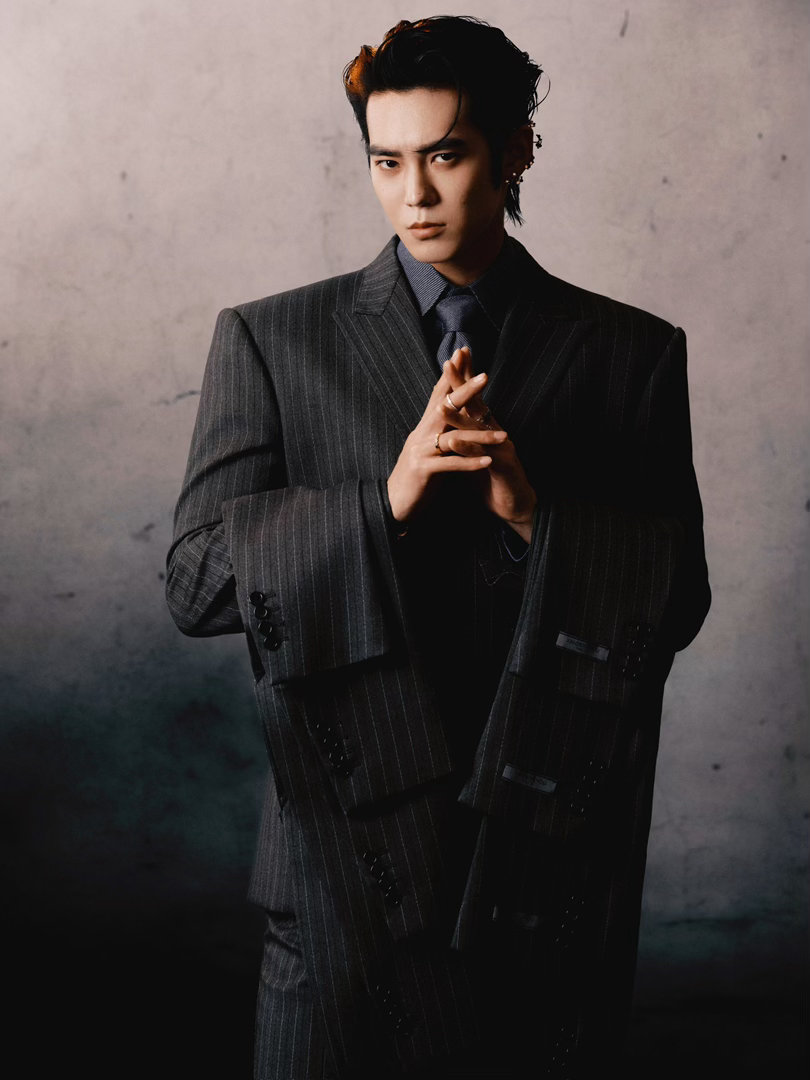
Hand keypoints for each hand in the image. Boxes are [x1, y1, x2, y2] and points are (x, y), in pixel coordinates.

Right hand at [387, 350, 509, 523]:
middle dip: (465, 391)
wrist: (392, 502)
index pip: (439, 394)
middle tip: (486, 376)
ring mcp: (420, 451)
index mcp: (424, 427)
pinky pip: (449, 464)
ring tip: (503, 434)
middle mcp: (421, 433)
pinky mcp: (422, 470)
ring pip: (452, 437)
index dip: (451, 374)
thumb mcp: (430, 448)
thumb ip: (441, 430)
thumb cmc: (416, 476)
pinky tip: (487, 462)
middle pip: (445, 406)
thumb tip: (454, 411)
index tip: (464, 353)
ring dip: (479, 434)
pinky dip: (469, 462)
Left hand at [445, 348, 536, 542]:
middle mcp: (494, 431)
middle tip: (449, 363)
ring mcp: (500, 447)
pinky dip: (470, 448)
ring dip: (460, 416)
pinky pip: (485, 455)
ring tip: (443, 404)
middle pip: (476, 402)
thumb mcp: (474, 449)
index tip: (449, 358)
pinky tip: (457, 441)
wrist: (514, 504)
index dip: (462, 378)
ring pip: (479, 428)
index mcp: (485, 427)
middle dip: (463, 383)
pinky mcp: (503, 466)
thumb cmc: (492, 476)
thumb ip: (463, 432)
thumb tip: (447, 414)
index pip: (471, 398)